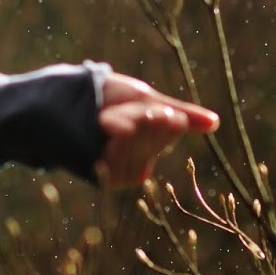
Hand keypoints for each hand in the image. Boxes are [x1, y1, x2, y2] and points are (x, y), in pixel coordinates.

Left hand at [96, 73, 218, 190]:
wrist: (60, 104)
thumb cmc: (103, 99)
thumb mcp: (143, 100)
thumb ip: (178, 114)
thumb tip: (215, 123)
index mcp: (155, 141)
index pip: (172, 123)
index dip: (161, 111)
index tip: (149, 106)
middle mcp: (142, 159)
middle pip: (156, 132)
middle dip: (139, 115)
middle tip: (117, 111)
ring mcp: (123, 169)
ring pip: (137, 141)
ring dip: (121, 121)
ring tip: (104, 118)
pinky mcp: (104, 175)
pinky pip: (121, 153)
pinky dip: (111, 134)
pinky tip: (103, 128)